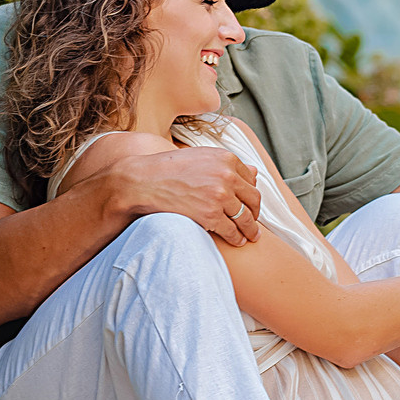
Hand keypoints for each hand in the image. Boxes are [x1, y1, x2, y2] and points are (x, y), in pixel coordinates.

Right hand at [103, 146, 261, 245]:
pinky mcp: (210, 215)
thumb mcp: (202, 157)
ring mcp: (219, 196)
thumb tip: (255, 171)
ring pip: (245, 218)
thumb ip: (228, 165)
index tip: (250, 205)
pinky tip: (238, 241)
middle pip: (253, 199)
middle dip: (255, 214)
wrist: (144, 181)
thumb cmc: (170, 169)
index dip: (251, 195)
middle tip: (254, 223)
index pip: (251, 180)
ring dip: (251, 229)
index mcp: (227, 159)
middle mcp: (227, 176)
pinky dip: (237, 238)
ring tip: (251, 236)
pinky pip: (231, 230)